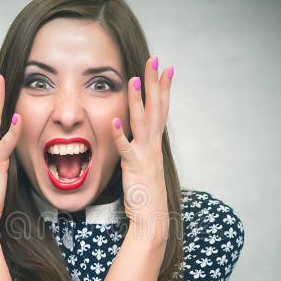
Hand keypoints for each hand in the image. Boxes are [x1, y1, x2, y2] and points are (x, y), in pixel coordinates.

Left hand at [111, 56, 173, 241]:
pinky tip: (114, 119)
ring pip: (142, 122)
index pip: (161, 111)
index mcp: (155, 146)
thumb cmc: (146, 198)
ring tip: (134, 80)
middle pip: (156, 109)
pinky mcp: (133, 167)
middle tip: (157, 60)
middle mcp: (153, 146)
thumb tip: (132, 138)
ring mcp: (144, 156)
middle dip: (156, 83)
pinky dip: (120, 133)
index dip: (163, 89)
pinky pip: (125, 148)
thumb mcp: (144, 169)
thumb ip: (139, 151)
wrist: (152, 220)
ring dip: (137, 101)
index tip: (166, 69)